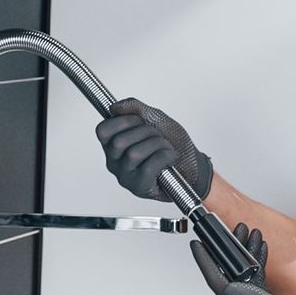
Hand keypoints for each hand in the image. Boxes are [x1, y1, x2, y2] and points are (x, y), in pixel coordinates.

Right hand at [94, 98, 213, 202]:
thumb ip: (134, 108)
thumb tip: (115, 107)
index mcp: (112, 144)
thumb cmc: (172, 141)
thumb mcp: (154, 117)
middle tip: (158, 136)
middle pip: (120, 141)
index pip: (103, 130)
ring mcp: (125, 176)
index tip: (140, 121)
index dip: (123, 121)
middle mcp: (114, 162)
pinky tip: (171, 158)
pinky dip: (165, 157)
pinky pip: (149, 166)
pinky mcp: (139, 187)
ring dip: (158, 145)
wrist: (193, 162)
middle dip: (146, 132)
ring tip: (166, 147)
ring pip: (134, 153)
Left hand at [191, 225, 295, 294]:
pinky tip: (261, 249)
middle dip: (227, 250)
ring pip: (242, 274)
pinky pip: (255, 278)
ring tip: (249, 233)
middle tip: (229, 231)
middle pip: (228, 274)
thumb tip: (228, 286)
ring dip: (245, 253)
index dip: (205, 262)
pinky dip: (257, 261)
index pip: (217, 282)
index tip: (197, 244)